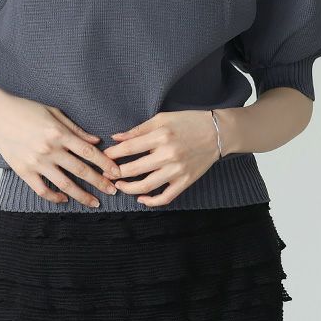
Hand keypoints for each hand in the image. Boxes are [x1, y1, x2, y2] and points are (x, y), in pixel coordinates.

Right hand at [0, 93, 121, 207]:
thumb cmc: (25, 109)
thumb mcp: (54, 112)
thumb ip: (76, 129)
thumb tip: (96, 141)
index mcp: (59, 133)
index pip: (89, 152)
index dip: (105, 164)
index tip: (117, 172)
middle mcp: (50, 150)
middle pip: (81, 171)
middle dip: (100, 182)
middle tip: (113, 191)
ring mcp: (37, 162)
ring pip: (65, 184)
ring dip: (82, 195)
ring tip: (94, 202)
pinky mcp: (23, 171)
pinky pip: (42, 190)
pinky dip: (55, 197)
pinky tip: (65, 199)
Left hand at [103, 109, 237, 207]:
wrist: (218, 132)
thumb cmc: (188, 122)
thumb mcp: (162, 118)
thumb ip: (138, 130)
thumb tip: (116, 138)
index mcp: (161, 136)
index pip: (128, 148)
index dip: (112, 154)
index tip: (102, 157)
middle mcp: (168, 154)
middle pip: (133, 169)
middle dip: (114, 173)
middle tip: (105, 174)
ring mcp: (177, 170)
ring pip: (145, 186)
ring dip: (127, 188)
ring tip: (119, 185)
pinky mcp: (185, 181)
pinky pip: (165, 197)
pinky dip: (151, 201)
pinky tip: (141, 198)